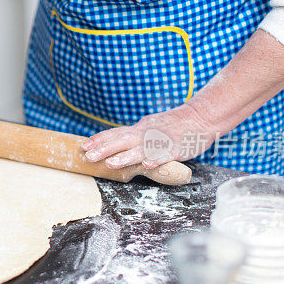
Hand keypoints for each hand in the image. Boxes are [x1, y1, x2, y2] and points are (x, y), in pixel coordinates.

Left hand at [80, 104, 218, 168]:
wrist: (200, 118)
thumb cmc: (173, 125)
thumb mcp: (149, 126)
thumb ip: (134, 135)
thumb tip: (115, 142)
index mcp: (140, 129)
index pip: (115, 133)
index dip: (99, 139)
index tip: (83, 145)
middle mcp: (146, 133)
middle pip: (122, 140)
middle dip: (104, 149)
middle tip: (88, 156)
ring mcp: (160, 140)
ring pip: (140, 149)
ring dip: (124, 157)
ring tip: (110, 164)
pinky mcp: (176, 148)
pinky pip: (164, 155)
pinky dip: (155, 160)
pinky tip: (146, 165)